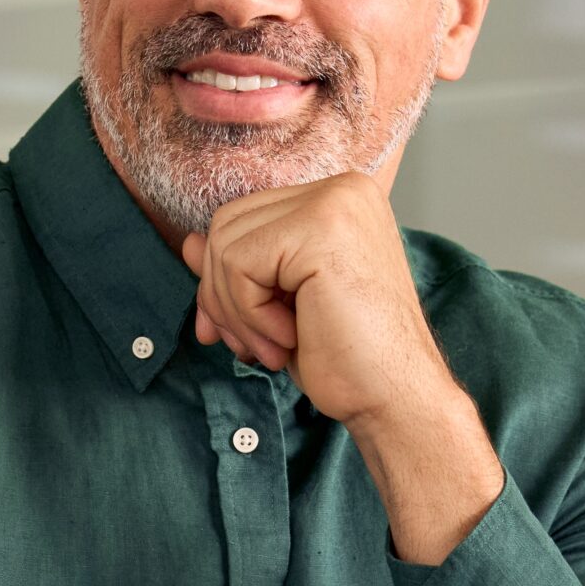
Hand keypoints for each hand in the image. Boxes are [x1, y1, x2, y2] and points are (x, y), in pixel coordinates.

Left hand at [180, 173, 446, 433]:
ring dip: (235, 311)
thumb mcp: (277, 305)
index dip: (222, 280)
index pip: (244, 219)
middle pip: (227, 224)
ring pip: (225, 243)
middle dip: (219, 295)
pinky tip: (288, 338)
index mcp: (339, 198)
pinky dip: (249, 313)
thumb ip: (237, 266)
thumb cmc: (345, 356)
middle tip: (247, 347)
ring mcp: (334, 202)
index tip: (230, 332)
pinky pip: (239, 264)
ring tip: (272, 347)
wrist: (397, 397)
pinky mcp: (321, 227)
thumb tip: (188, 242)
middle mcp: (342, 188)